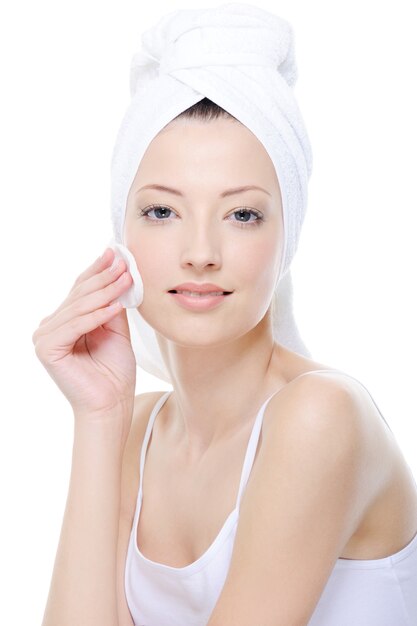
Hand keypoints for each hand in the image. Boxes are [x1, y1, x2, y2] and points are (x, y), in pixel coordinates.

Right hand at [32, 248, 136, 423]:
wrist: (111, 405)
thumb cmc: (113, 372)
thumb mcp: (116, 330)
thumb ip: (113, 305)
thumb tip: (119, 274)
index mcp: (63, 321)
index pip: (80, 289)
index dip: (98, 270)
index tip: (116, 253)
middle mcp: (50, 327)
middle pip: (79, 295)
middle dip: (104, 277)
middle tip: (124, 262)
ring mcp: (45, 338)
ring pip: (79, 307)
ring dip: (105, 292)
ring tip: (126, 279)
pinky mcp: (47, 349)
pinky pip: (76, 325)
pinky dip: (98, 315)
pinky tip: (116, 306)